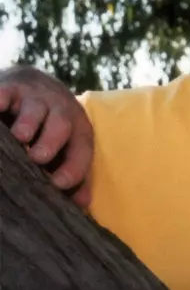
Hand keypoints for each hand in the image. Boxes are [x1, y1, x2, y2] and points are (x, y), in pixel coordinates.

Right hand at [0, 65, 93, 206]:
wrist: (35, 85)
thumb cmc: (51, 128)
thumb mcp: (66, 147)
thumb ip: (72, 173)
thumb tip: (81, 204)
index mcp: (78, 129)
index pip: (81, 149)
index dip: (73, 167)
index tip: (58, 184)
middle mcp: (61, 111)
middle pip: (62, 124)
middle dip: (51, 141)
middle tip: (37, 158)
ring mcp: (35, 98)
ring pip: (35, 109)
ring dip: (28, 123)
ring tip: (19, 137)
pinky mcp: (11, 88)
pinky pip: (5, 93)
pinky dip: (0, 99)